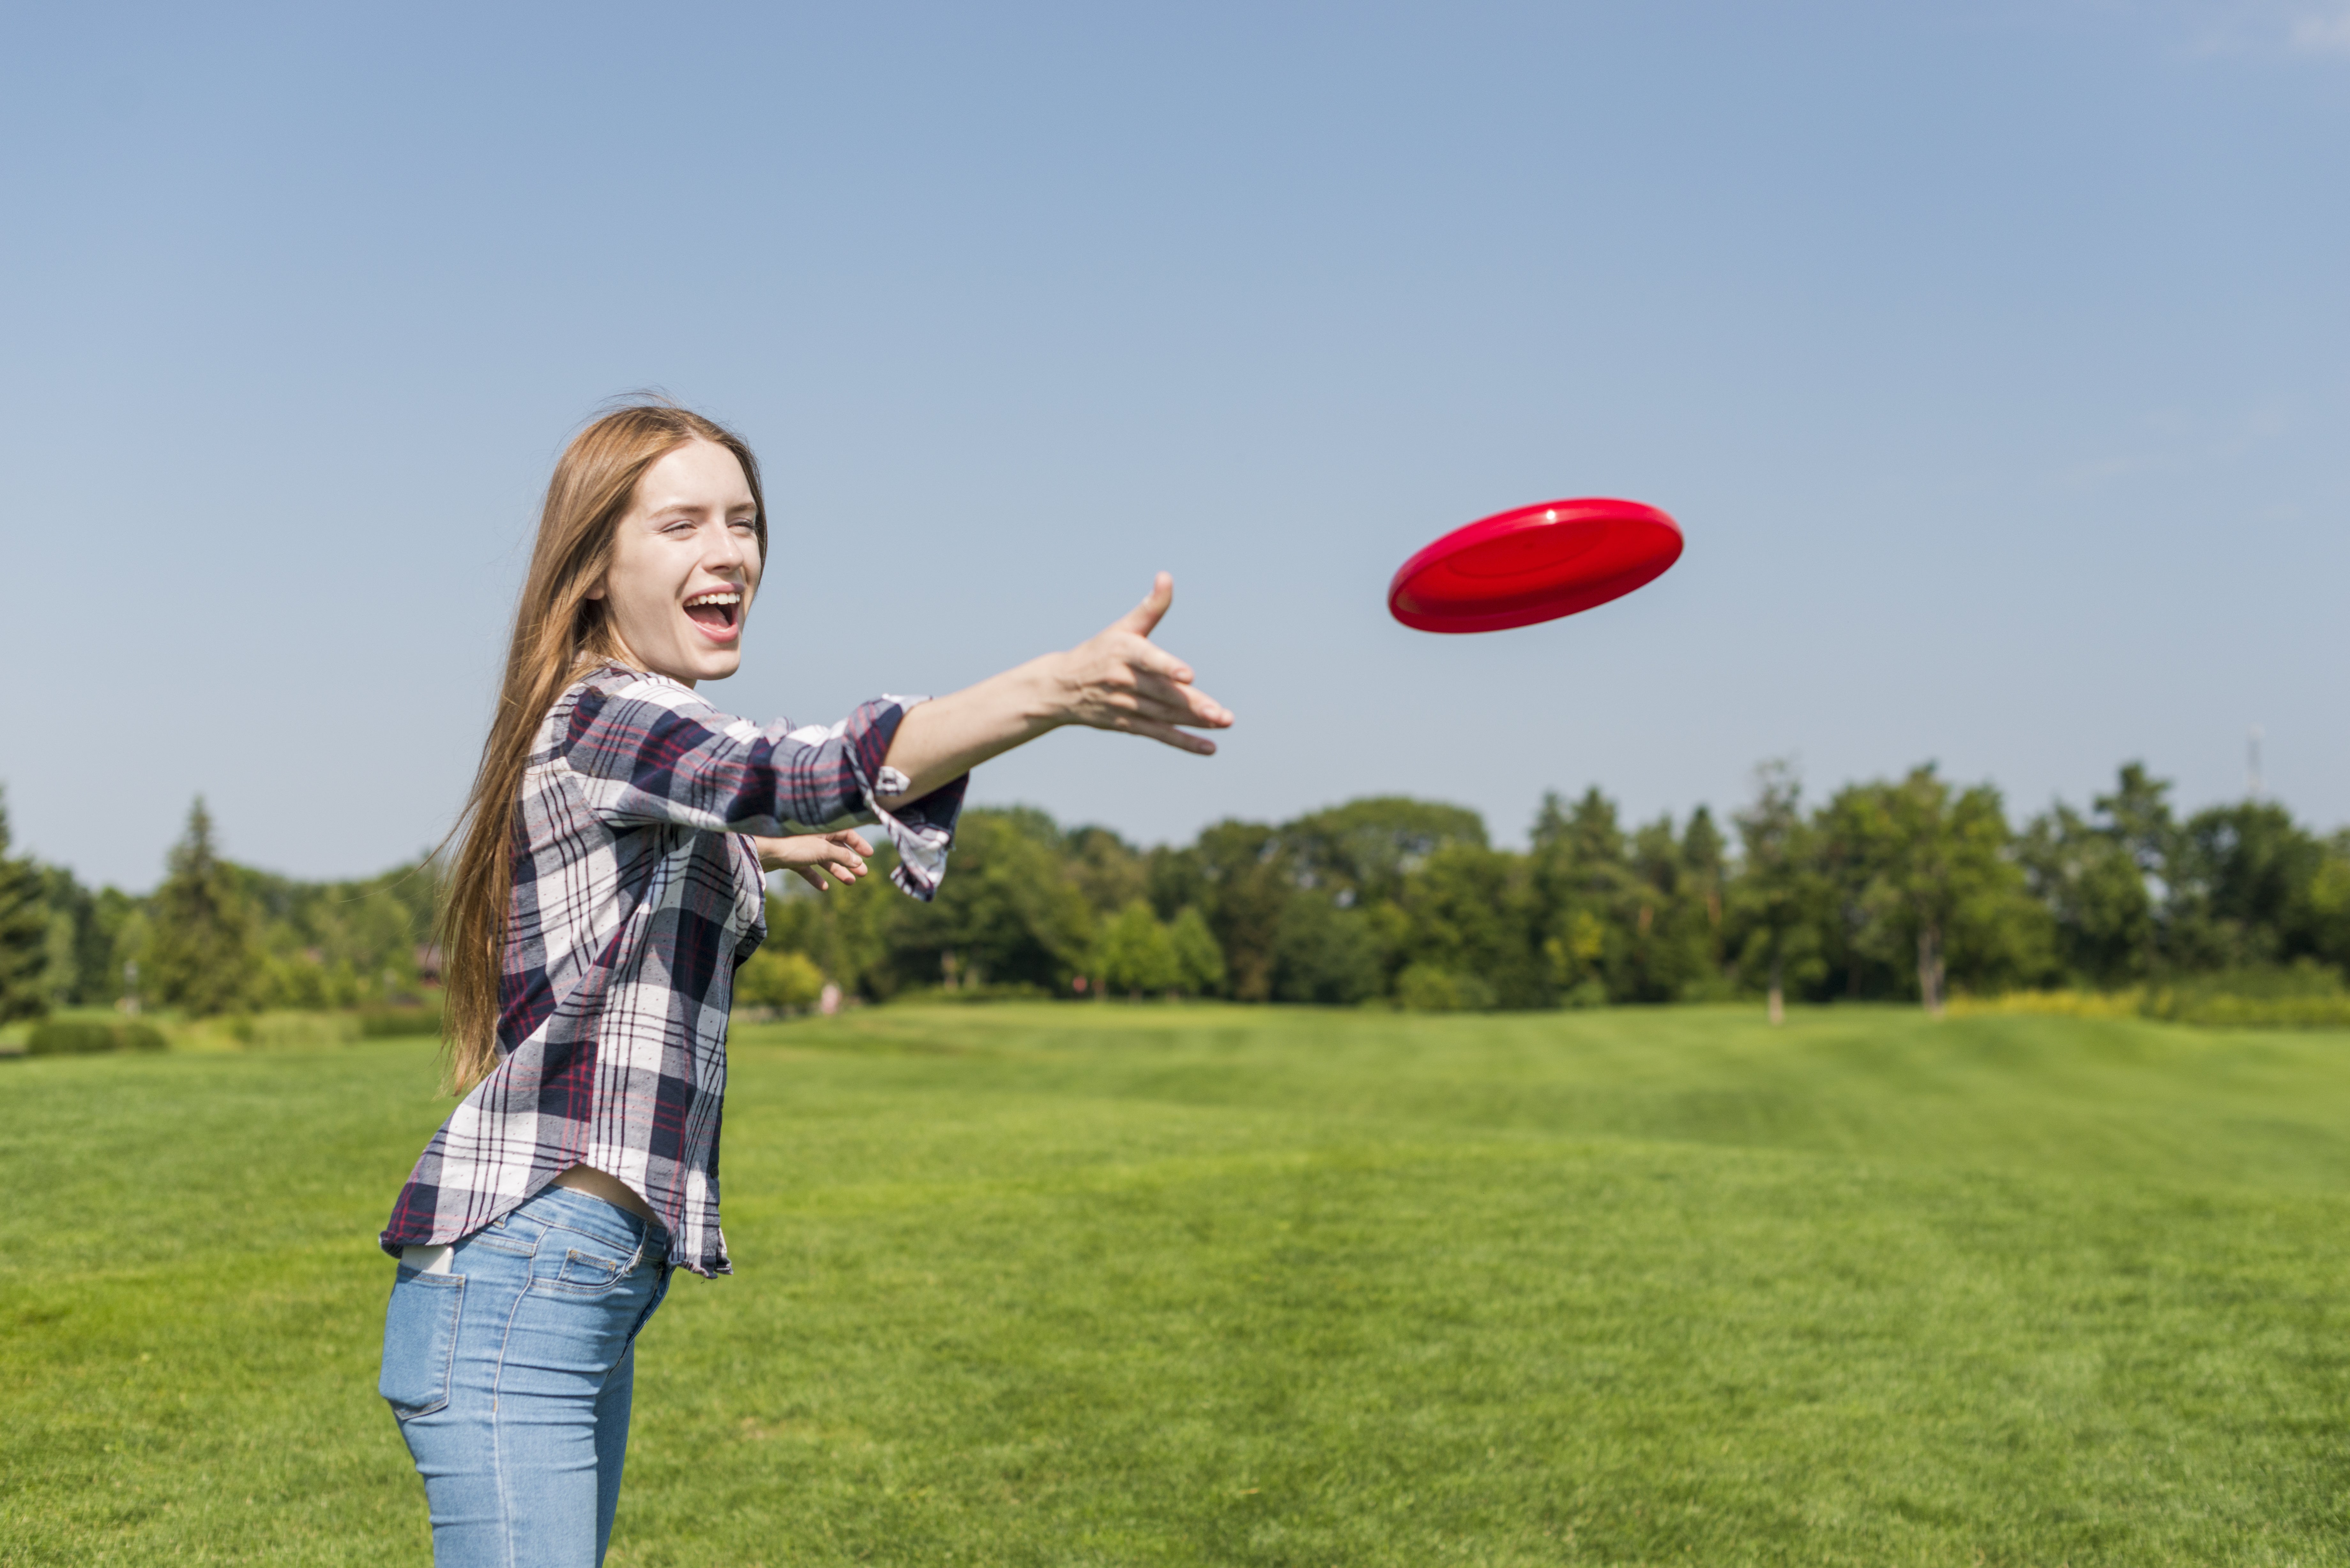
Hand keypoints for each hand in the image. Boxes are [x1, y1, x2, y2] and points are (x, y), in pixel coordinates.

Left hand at [753, 830, 874, 891]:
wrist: (761, 851)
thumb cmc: (791, 844)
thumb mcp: (822, 850)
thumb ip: (841, 855)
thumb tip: (858, 862)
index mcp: (822, 827)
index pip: (845, 832)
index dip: (858, 844)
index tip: (869, 856)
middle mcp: (813, 835)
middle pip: (836, 847)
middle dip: (850, 861)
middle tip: (863, 874)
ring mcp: (801, 847)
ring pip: (824, 859)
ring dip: (837, 871)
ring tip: (850, 882)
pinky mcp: (791, 858)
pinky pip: (807, 868)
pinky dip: (815, 877)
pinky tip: (823, 887)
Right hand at [1049, 573, 1233, 753]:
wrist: (1060, 688)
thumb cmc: (1099, 651)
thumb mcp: (1123, 627)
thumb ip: (1150, 607)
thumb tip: (1166, 576)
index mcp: (1124, 653)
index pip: (1148, 660)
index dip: (1168, 667)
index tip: (1188, 675)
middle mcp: (1124, 681)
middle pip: (1163, 694)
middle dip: (1193, 704)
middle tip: (1221, 713)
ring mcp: (1126, 705)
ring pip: (1165, 715)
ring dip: (1194, 722)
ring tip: (1223, 722)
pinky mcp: (1128, 725)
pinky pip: (1159, 734)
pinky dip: (1184, 742)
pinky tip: (1209, 748)